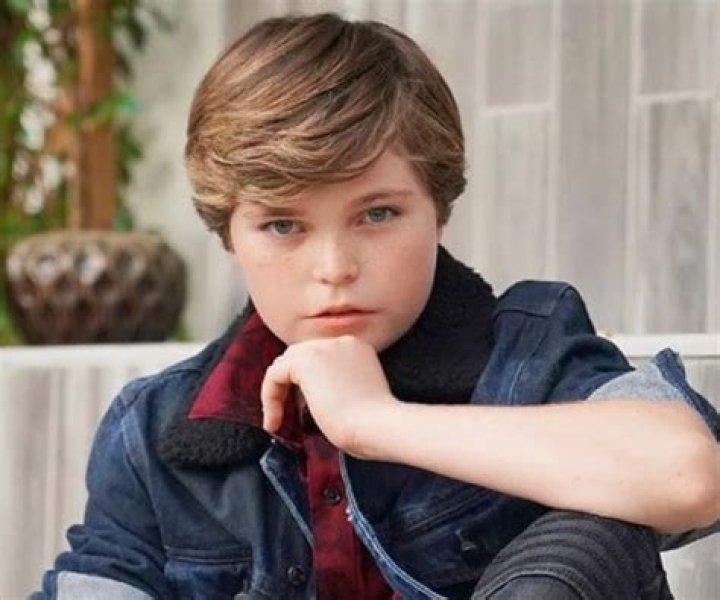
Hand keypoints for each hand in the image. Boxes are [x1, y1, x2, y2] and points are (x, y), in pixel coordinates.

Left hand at [260, 335, 397, 456]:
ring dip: (277, 391)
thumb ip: (337, 388)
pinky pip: (274, 375)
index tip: (302, 410)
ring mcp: (324, 348)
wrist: (377, 426)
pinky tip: (274, 420)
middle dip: (289, 383)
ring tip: (276, 418)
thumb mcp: (357, 398)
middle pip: (301, 355)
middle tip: (284, 411)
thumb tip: (312, 398)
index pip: (321, 358)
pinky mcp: (306, 361)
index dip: (307, 383)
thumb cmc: (373, 426)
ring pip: (286, 364)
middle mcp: (341, 341)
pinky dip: (270, 397)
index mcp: (358, 349)